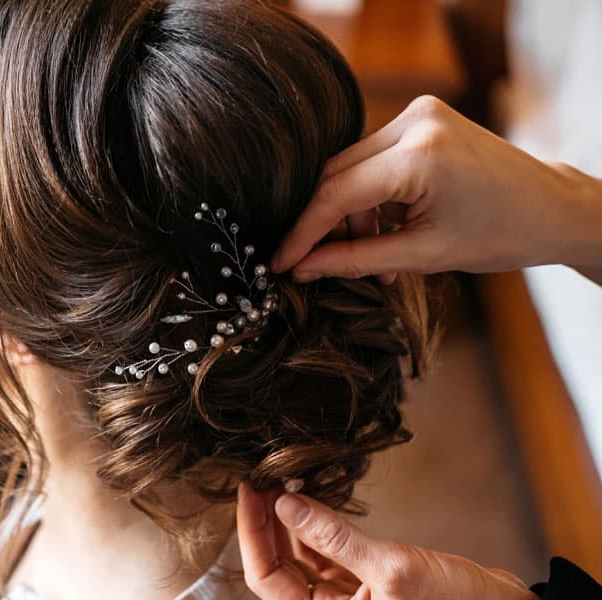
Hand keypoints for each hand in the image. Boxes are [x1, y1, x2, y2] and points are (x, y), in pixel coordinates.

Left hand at [237, 483, 534, 599]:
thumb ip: (334, 538)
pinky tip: (309, 499)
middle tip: (261, 479)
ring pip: (299, 560)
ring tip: (281, 482)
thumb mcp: (392, 568)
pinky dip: (316, 528)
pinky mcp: (363, 586)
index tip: (249, 491)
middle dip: (266, 523)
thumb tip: (285, 502)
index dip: (252, 534)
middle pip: (278, 568)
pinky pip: (325, 556)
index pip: (267, 578)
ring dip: (289, 522)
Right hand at [271, 95, 601, 282]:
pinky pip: (373, 161)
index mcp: (420, 154)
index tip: (280, 262)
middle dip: (325, 224)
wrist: (552, 208)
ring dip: (352, 215)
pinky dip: (372, 199)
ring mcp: (420, 114)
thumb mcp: (423, 256)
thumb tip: (301, 269)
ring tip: (375, 260)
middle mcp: (416, 121)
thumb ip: (354, 260)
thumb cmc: (501, 234)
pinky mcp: (422, 118)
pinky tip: (387, 232)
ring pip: (352, 169)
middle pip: (337, 175)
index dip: (303, 232)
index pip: (336, 193)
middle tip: (314, 264)